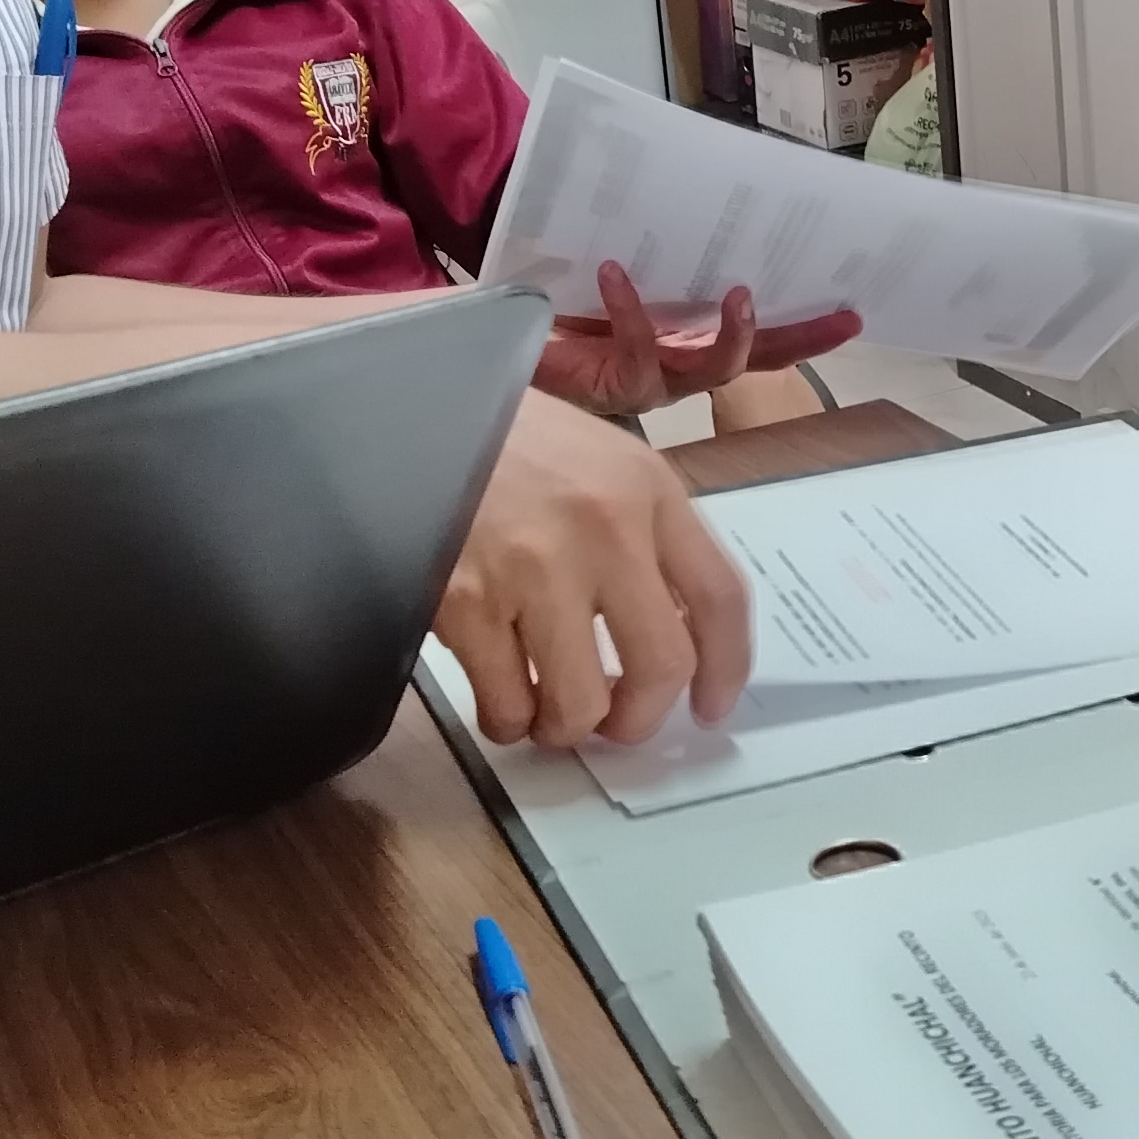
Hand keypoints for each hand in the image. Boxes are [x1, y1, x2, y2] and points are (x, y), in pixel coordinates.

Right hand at [437, 391, 754, 748]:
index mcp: (647, 489)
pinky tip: (500, 698)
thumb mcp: (599, 458)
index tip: (711, 708)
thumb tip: (669, 631)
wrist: (411, 410)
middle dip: (641, 718)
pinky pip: (505, 704)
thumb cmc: (508, 437)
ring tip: (548, 713)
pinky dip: (506, 720)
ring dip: (567, 728)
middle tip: (616, 723)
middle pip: (662, 664)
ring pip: (580, 704)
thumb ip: (643, 533)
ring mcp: (534, 570)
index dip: (727, 668)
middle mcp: (604, 530)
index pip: (720, 595)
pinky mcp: (465, 603)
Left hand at [529, 262, 861, 418]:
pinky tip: (616, 274)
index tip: (851, 313)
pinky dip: (632, 310)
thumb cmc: (558, 295)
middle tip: (840, 315)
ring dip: (733, 336)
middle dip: (800, 340)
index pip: (758, 344)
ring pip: (709, 372)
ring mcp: (648, 383)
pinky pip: (637, 353)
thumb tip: (703, 186)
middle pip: (754, 363)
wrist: (497, 319)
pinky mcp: (611, 386)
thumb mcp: (618, 264)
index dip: (805, 333)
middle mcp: (676, 369)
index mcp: (686, 342)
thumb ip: (657, 246)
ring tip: (740, 294)